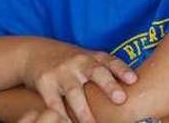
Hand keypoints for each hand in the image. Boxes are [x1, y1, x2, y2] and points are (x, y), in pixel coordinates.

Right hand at [21, 42, 137, 122]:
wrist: (33, 52)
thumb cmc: (69, 61)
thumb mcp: (88, 59)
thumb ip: (107, 70)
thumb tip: (135, 87)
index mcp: (92, 57)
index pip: (111, 62)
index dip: (122, 70)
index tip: (133, 80)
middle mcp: (79, 62)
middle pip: (96, 72)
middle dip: (108, 85)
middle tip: (120, 99)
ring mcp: (61, 72)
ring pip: (75, 93)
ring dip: (84, 112)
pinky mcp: (45, 83)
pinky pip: (54, 103)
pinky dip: (61, 116)